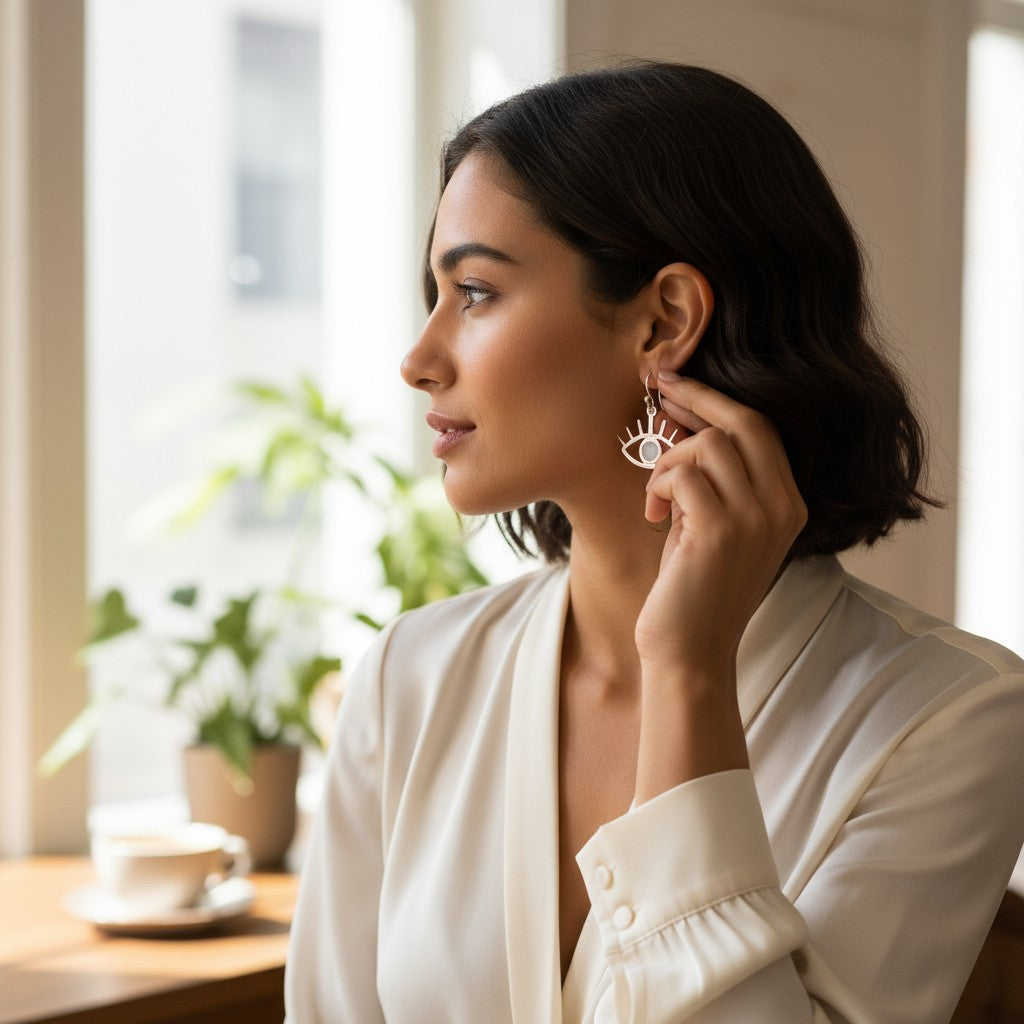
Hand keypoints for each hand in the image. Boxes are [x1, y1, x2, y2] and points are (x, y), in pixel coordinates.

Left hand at [635, 372, 806, 680]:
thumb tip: (679, 420)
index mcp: (789, 504)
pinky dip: (658, 487)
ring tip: (657, 498)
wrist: (690, 653)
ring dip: (668, 462)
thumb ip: (711, 479)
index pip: (761, 428)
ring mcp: (755, 519)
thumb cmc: (694, 589)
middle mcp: (782, 507)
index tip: (678, 383)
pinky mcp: (720, 531)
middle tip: (658, 391)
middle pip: (744, 421)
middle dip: (695, 400)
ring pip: (708, 445)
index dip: (717, 400)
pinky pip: (682, 475)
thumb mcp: (712, 525)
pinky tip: (654, 516)